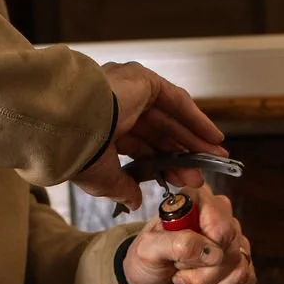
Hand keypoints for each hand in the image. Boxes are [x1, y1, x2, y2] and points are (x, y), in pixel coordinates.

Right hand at [73, 61, 225, 210]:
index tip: (180, 181)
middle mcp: (118, 105)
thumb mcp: (102, 178)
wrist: (69, 125)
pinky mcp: (144, 81)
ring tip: (215, 157)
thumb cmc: (76, 152)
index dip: (163, 164)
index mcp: (105, 128)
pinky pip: (177, 101)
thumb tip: (133, 202)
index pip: (142, 147)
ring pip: (171, 118)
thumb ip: (122, 187)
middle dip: (182, 155)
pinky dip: (195, 118)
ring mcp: (131, 90)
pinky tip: (212, 136)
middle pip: (160, 134)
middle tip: (201, 173)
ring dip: (194, 138)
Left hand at [122, 184, 255, 283]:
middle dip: (202, 277)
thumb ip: (176, 243)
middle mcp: (220, 218)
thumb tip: (212, 252)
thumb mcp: (148, 249)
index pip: (221, 224)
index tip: (180, 262)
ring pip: (239, 272)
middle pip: (230, 252)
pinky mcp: (238, 265)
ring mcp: (232, 243)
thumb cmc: (146, 261)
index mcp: (198, 202)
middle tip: (178, 277)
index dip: (205, 249)